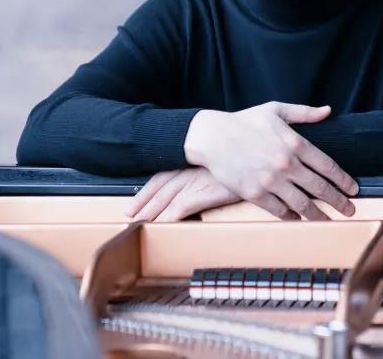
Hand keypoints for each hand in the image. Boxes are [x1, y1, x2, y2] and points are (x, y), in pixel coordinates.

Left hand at [126, 167, 240, 221]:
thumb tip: (206, 177)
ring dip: (150, 215)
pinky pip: (177, 210)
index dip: (145, 192)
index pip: (159, 178)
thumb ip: (208, 167)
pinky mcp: (200, 193)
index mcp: (188, 161)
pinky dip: (166, 220)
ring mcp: (191, 182)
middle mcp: (185, 170)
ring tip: (139, 227)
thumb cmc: (240, 156)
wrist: (253, 153)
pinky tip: (160, 228)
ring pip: (163, 202)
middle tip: (129, 217)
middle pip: (157, 190)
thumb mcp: (220, 159)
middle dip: (142, 204)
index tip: (133, 203)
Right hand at [183, 102, 358, 220]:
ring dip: (319, 215)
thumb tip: (327, 111)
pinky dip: (291, 217)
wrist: (212, 137)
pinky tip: (298, 219)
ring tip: (329, 221)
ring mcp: (271, 182)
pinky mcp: (255, 194)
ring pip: (303, 204)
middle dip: (339, 201)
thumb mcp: (276, 110)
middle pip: (320, 188)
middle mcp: (287, 165)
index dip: (343, 180)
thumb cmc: (244, 121)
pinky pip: (279, 211)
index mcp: (295, 143)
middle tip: (350, 210)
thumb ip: (304, 113)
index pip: (328, 166)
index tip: (353, 188)